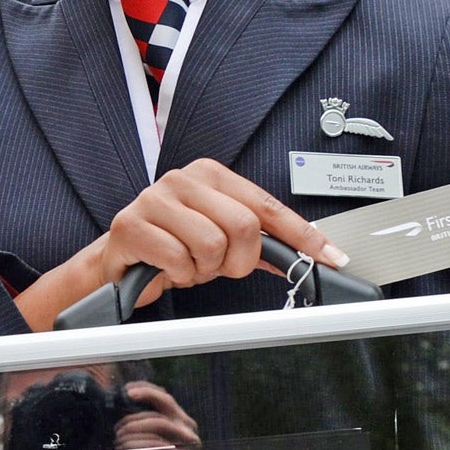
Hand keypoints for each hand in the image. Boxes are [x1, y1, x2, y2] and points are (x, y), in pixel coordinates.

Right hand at [16, 159, 349, 330]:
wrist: (120, 260)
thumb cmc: (174, 245)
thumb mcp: (220, 237)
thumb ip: (262, 241)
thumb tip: (313, 253)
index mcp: (210, 174)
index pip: (268, 206)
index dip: (302, 235)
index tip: (329, 257)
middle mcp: (183, 178)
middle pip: (244, 228)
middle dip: (237, 261)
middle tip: (218, 267)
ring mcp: (154, 199)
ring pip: (211, 245)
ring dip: (204, 270)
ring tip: (189, 265)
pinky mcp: (130, 225)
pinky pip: (177, 259)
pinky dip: (179, 275)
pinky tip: (168, 268)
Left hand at [111, 381, 200, 449]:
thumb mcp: (158, 435)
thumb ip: (148, 417)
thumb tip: (124, 398)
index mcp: (183, 422)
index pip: (167, 400)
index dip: (147, 393)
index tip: (126, 393)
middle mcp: (190, 437)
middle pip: (159, 422)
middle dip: (132, 425)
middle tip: (116, 433)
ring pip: (157, 446)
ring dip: (132, 446)